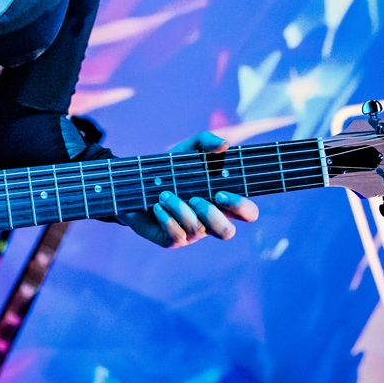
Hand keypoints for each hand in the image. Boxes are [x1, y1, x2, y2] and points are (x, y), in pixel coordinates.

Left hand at [119, 131, 259, 247]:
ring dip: (180, 209)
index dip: (241, 207)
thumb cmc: (170, 169)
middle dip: (212, 215)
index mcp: (222, 201)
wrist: (135, 184)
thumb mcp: (187, 150)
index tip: (220, 192)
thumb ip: (206, 142)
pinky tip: (157, 206)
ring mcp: (192, 233)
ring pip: (197, 230)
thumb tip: (225, 144)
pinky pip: (177, 236)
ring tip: (164, 194)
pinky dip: (167, 219)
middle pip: (227, 232)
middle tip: (195, 198)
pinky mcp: (173, 240)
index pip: (248, 213)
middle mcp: (210, 220)